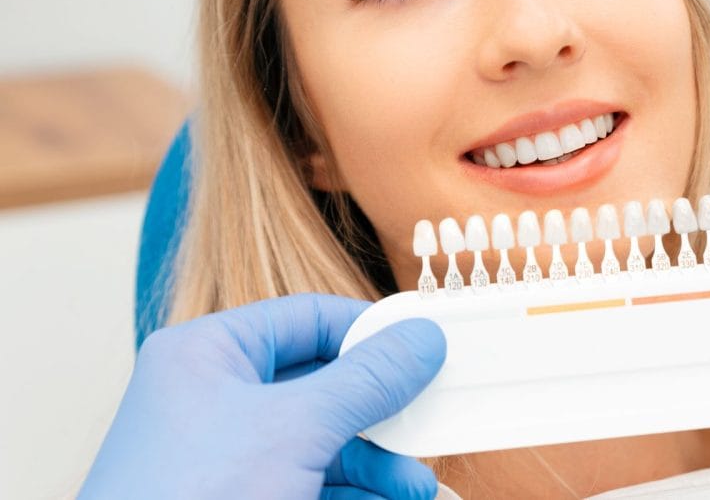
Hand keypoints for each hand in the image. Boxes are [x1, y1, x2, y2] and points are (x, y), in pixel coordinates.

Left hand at [80, 294, 445, 499]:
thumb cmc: (189, 499)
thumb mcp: (295, 429)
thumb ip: (366, 380)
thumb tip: (422, 339)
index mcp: (208, 353)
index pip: (307, 318)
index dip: (371, 332)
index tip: (425, 349)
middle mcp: (214, 397)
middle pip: (322, 383)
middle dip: (381, 411)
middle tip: (429, 419)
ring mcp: (226, 454)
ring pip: (322, 440)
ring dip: (376, 462)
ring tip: (416, 485)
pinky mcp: (239, 496)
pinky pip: (311, 480)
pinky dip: (354, 490)